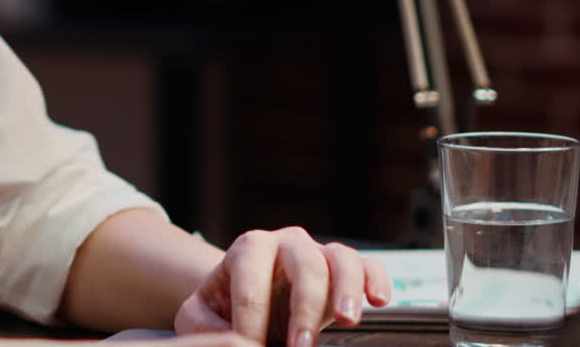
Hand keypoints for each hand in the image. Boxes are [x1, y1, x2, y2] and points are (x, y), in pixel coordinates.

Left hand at [172, 227, 391, 346]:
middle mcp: (286, 242)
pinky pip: (369, 264)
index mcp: (248, 248)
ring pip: (340, 258)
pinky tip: (379, 301)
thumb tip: (235, 344)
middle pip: (303, 264)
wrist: (244, 300)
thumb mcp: (200, 316)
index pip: (251, 282)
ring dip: (346, 290)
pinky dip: (376, 279)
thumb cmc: (222, 309)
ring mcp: (318, 252)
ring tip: (347, 321)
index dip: (251, 321)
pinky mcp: (345, 268)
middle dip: (304, 309)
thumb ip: (206, 328)